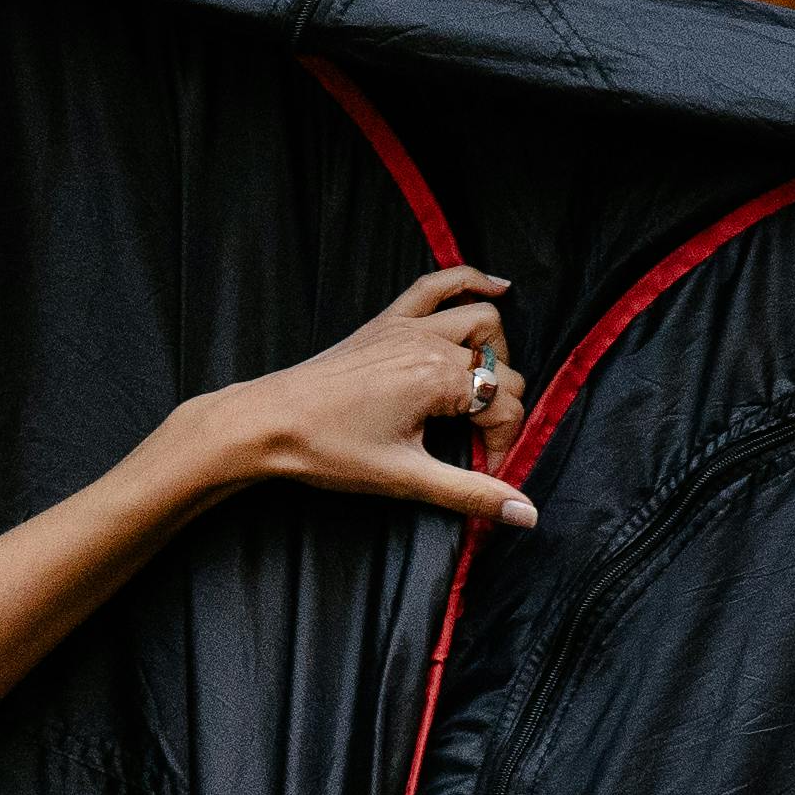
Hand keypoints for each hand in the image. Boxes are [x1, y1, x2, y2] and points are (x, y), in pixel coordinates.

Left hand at [205, 273, 534, 524]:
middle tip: (477, 446)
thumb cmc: (329, 450)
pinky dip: (468, 281)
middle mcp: (428, 343)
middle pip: (501, 368)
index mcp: (437, 378)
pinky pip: (435, 285)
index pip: (505, 405)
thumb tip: (526, 513)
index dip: (503, 445)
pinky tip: (496, 286)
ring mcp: (408, 326)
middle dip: (501, 408)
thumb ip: (472, 493)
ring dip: (497, 350)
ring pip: (481, 320)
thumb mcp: (406, 477)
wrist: (268, 422)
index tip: (484, 472)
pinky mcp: (387, 321)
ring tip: (488, 388)